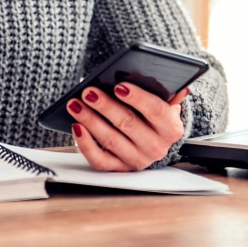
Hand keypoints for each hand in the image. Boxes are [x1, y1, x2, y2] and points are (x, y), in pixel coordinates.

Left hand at [67, 82, 188, 170]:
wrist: (155, 139)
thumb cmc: (156, 113)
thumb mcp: (165, 101)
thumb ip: (164, 90)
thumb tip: (157, 78)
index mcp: (171, 128)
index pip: (156, 111)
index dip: (138, 98)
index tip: (119, 86)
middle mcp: (156, 147)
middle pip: (128, 124)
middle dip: (106, 106)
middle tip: (89, 92)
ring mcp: (137, 159)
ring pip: (111, 140)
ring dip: (90, 120)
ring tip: (76, 104)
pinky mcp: (119, 168)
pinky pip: (100, 160)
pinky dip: (86, 144)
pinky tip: (77, 127)